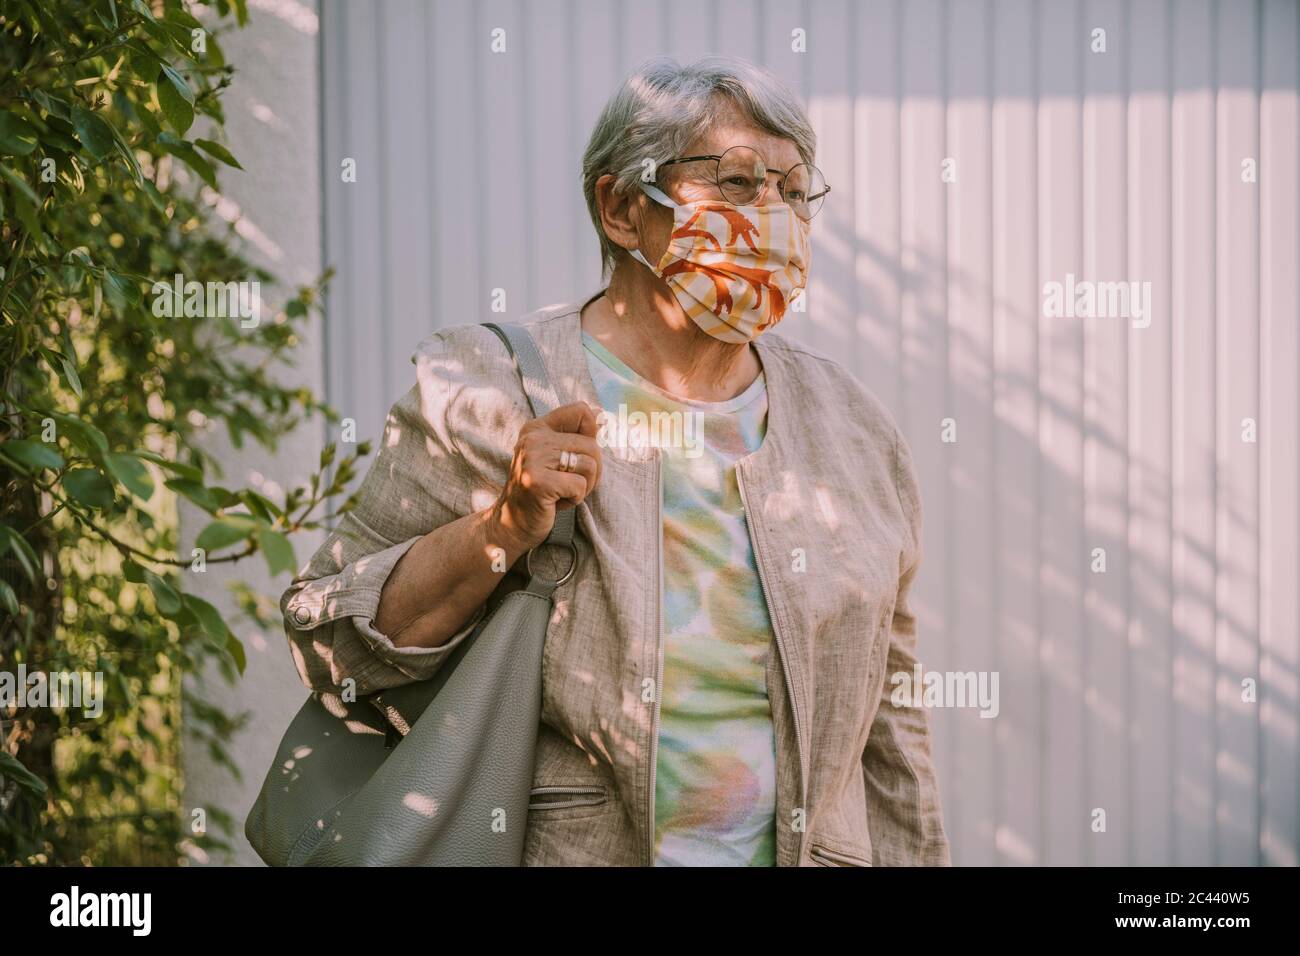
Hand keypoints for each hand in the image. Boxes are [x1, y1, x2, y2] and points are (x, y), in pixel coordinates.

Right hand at [490, 401, 602, 553]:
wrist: (511, 524)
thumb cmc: (541, 490)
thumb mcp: (555, 457)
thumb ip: (576, 435)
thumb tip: (602, 414)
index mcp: (537, 428)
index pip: (581, 411)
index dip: (591, 434)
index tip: (577, 454)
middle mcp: (533, 439)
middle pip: (592, 445)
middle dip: (590, 472)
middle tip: (568, 485)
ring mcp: (533, 459)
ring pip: (590, 465)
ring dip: (583, 487)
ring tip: (561, 493)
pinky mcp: (538, 482)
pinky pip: (580, 486)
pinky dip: (575, 499)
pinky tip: (555, 503)